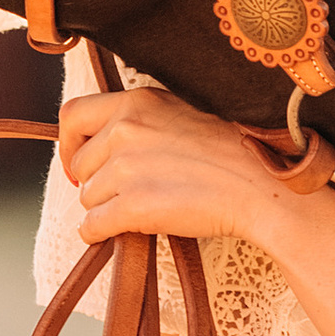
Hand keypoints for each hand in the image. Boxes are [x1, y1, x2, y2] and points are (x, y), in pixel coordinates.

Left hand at [57, 78, 334, 335]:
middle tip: (124, 192)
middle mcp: (124, 129)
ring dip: (106, 208)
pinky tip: (127, 231)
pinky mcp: (132, 206)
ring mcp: (126, 168)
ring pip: (87, 197)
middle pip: (81, 163)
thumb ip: (144, 118)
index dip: (70, 142)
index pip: (72, 114)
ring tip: (145, 208)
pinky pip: (92, 227)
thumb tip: (109, 137)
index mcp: (136, 102)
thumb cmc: (234, 152)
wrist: (264, 185)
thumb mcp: (185, 112)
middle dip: (96, 181)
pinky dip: (102, 233)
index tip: (81, 161)